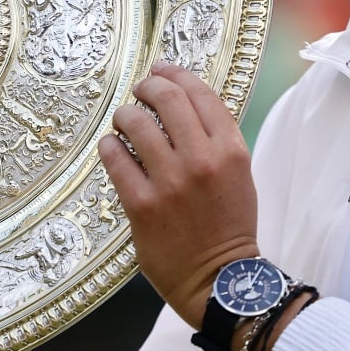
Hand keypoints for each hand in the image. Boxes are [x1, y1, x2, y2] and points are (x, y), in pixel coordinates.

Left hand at [98, 61, 259, 328]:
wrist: (219, 280)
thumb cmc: (229, 226)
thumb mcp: (239, 175)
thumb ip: (216, 139)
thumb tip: (182, 103)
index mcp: (231, 151)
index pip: (201, 94)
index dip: (177, 75)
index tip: (162, 70)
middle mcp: (202, 160)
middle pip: (168, 98)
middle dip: (149, 86)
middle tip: (140, 91)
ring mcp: (170, 182)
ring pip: (136, 123)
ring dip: (125, 115)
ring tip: (124, 121)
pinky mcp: (141, 205)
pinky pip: (116, 158)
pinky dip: (110, 145)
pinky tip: (113, 147)